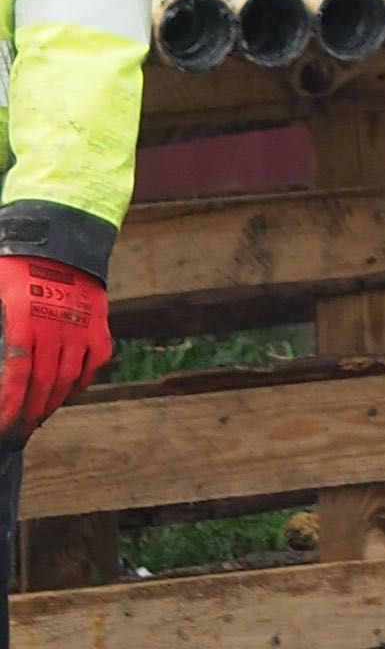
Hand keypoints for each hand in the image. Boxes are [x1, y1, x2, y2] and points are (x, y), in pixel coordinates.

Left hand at [0, 258, 110, 436]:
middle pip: (42, 384)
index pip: (17, 375)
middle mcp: (54, 325)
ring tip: (39, 418)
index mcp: (24, 318)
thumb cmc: (16, 260)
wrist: (63, 228)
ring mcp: (80, 323)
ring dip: (52, 403)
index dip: (10, 406)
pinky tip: (69, 390)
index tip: (4, 428)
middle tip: (18, 433)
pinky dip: (83, 380)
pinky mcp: (99, 318)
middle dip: (28, 415)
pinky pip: (96, 359)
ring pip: (68, 377)